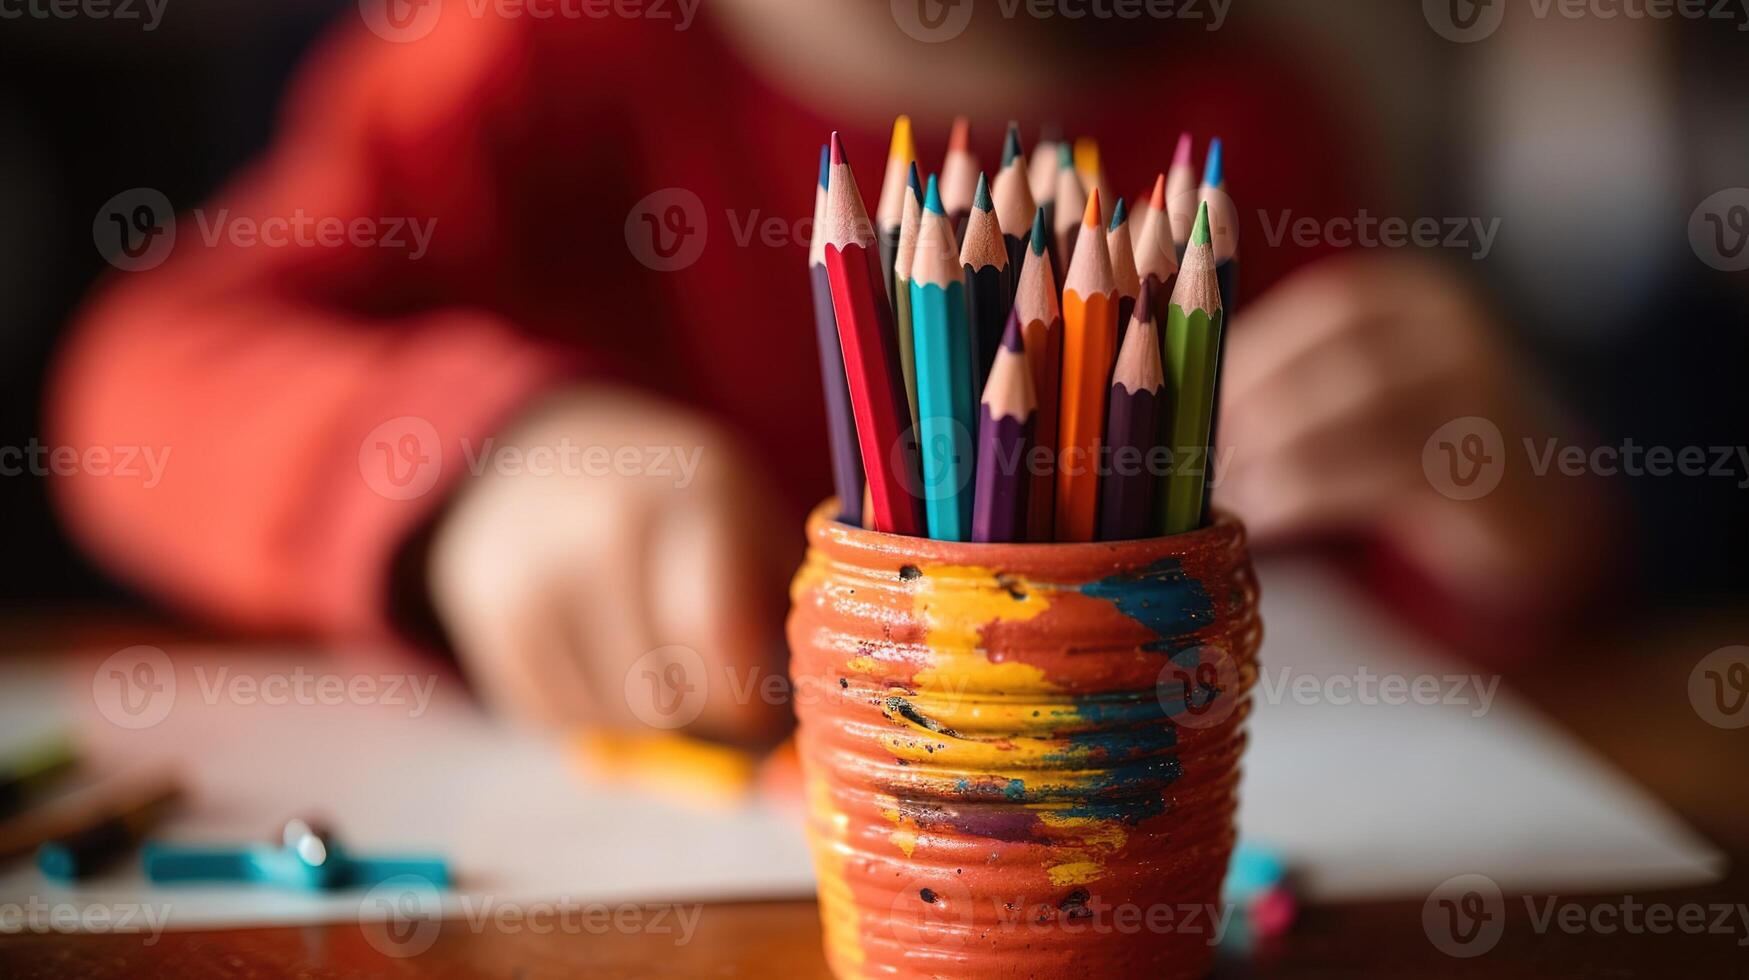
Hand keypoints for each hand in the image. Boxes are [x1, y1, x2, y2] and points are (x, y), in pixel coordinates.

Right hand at [427, 386, 793, 742]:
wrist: (550, 447)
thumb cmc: (677, 498)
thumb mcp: (746, 512)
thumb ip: (781, 597)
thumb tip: (795, 703)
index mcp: (697, 490)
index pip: (716, 633)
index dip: (744, 694)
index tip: (754, 704)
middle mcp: (605, 521)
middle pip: (664, 690)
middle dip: (698, 707)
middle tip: (705, 685)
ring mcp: (533, 562)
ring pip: (610, 715)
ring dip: (645, 717)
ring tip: (654, 667)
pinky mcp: (481, 601)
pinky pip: (550, 715)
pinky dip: (587, 714)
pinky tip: (600, 664)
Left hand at [1214, 254, 1615, 610]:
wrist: (1528, 508)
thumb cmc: (1410, 444)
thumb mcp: (1357, 393)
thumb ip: (1289, 383)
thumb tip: (1180, 408)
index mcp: (1416, 297)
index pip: (1328, 306)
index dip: (1251, 352)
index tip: (1190, 400)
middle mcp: (1457, 334)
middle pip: (1347, 356)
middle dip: (1256, 406)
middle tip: (1193, 455)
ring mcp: (1483, 399)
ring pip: (1366, 408)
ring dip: (1278, 454)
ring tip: (1224, 491)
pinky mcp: (1484, 469)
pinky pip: (1386, 473)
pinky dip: (1309, 495)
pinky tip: (1264, 518)